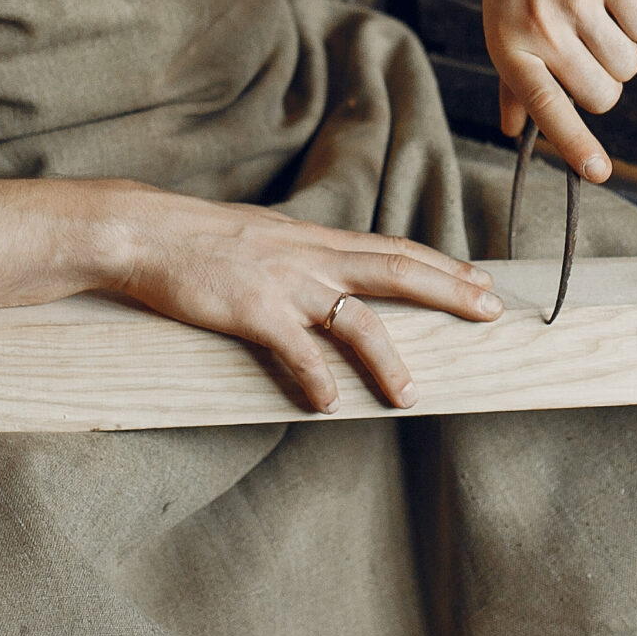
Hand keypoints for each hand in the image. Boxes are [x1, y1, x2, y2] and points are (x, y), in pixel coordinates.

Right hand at [96, 184, 501, 412]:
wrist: (146, 231)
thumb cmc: (201, 239)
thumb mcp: (266, 237)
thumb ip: (303, 256)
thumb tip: (332, 274)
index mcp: (316, 240)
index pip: (393, 248)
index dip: (442, 265)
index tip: (482, 279)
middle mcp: (311, 257)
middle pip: (397, 270)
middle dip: (449, 291)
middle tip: (491, 312)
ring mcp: (284, 283)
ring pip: (356, 321)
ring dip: (388, 361)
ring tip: (411, 396)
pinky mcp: (252, 310)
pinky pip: (295, 351)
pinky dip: (316, 380)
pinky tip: (329, 404)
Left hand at [477, 0, 636, 183]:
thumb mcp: (501, 25)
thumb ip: (514, 83)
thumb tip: (514, 132)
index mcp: (510, 47)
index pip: (547, 108)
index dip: (576, 144)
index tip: (599, 173)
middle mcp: (540, 27)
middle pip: (603, 94)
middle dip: (606, 84)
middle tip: (589, 52)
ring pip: (627, 65)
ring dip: (623, 52)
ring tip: (598, 20)